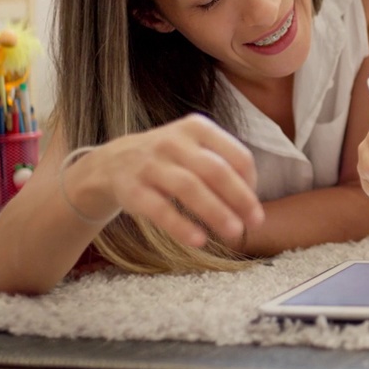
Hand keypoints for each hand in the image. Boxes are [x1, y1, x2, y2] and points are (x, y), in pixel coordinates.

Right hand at [62, 114, 264, 247]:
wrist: (113, 162)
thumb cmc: (168, 159)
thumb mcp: (194, 148)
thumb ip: (223, 165)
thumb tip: (252, 200)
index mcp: (197, 128)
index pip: (236, 155)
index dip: (250, 183)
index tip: (254, 206)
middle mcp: (174, 142)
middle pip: (215, 171)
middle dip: (240, 198)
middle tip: (255, 222)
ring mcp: (151, 164)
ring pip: (189, 187)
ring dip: (216, 212)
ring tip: (235, 233)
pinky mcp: (132, 189)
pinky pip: (159, 208)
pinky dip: (181, 225)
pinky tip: (199, 240)